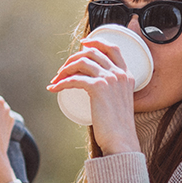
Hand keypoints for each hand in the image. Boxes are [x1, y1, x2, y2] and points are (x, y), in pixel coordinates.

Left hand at [47, 39, 140, 154]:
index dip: (96, 41)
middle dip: (74, 58)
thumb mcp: (119, 104)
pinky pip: (74, 78)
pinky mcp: (98, 88)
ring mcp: (110, 79)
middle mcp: (120, 74)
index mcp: (127, 75)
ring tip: (56, 79)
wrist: (121, 141)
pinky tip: (54, 88)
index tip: (83, 43)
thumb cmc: (117, 128)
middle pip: (93, 52)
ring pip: (82, 62)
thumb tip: (94, 89)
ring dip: (65, 69)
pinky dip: (61, 82)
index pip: (113, 48)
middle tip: (62, 70)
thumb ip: (111, 93)